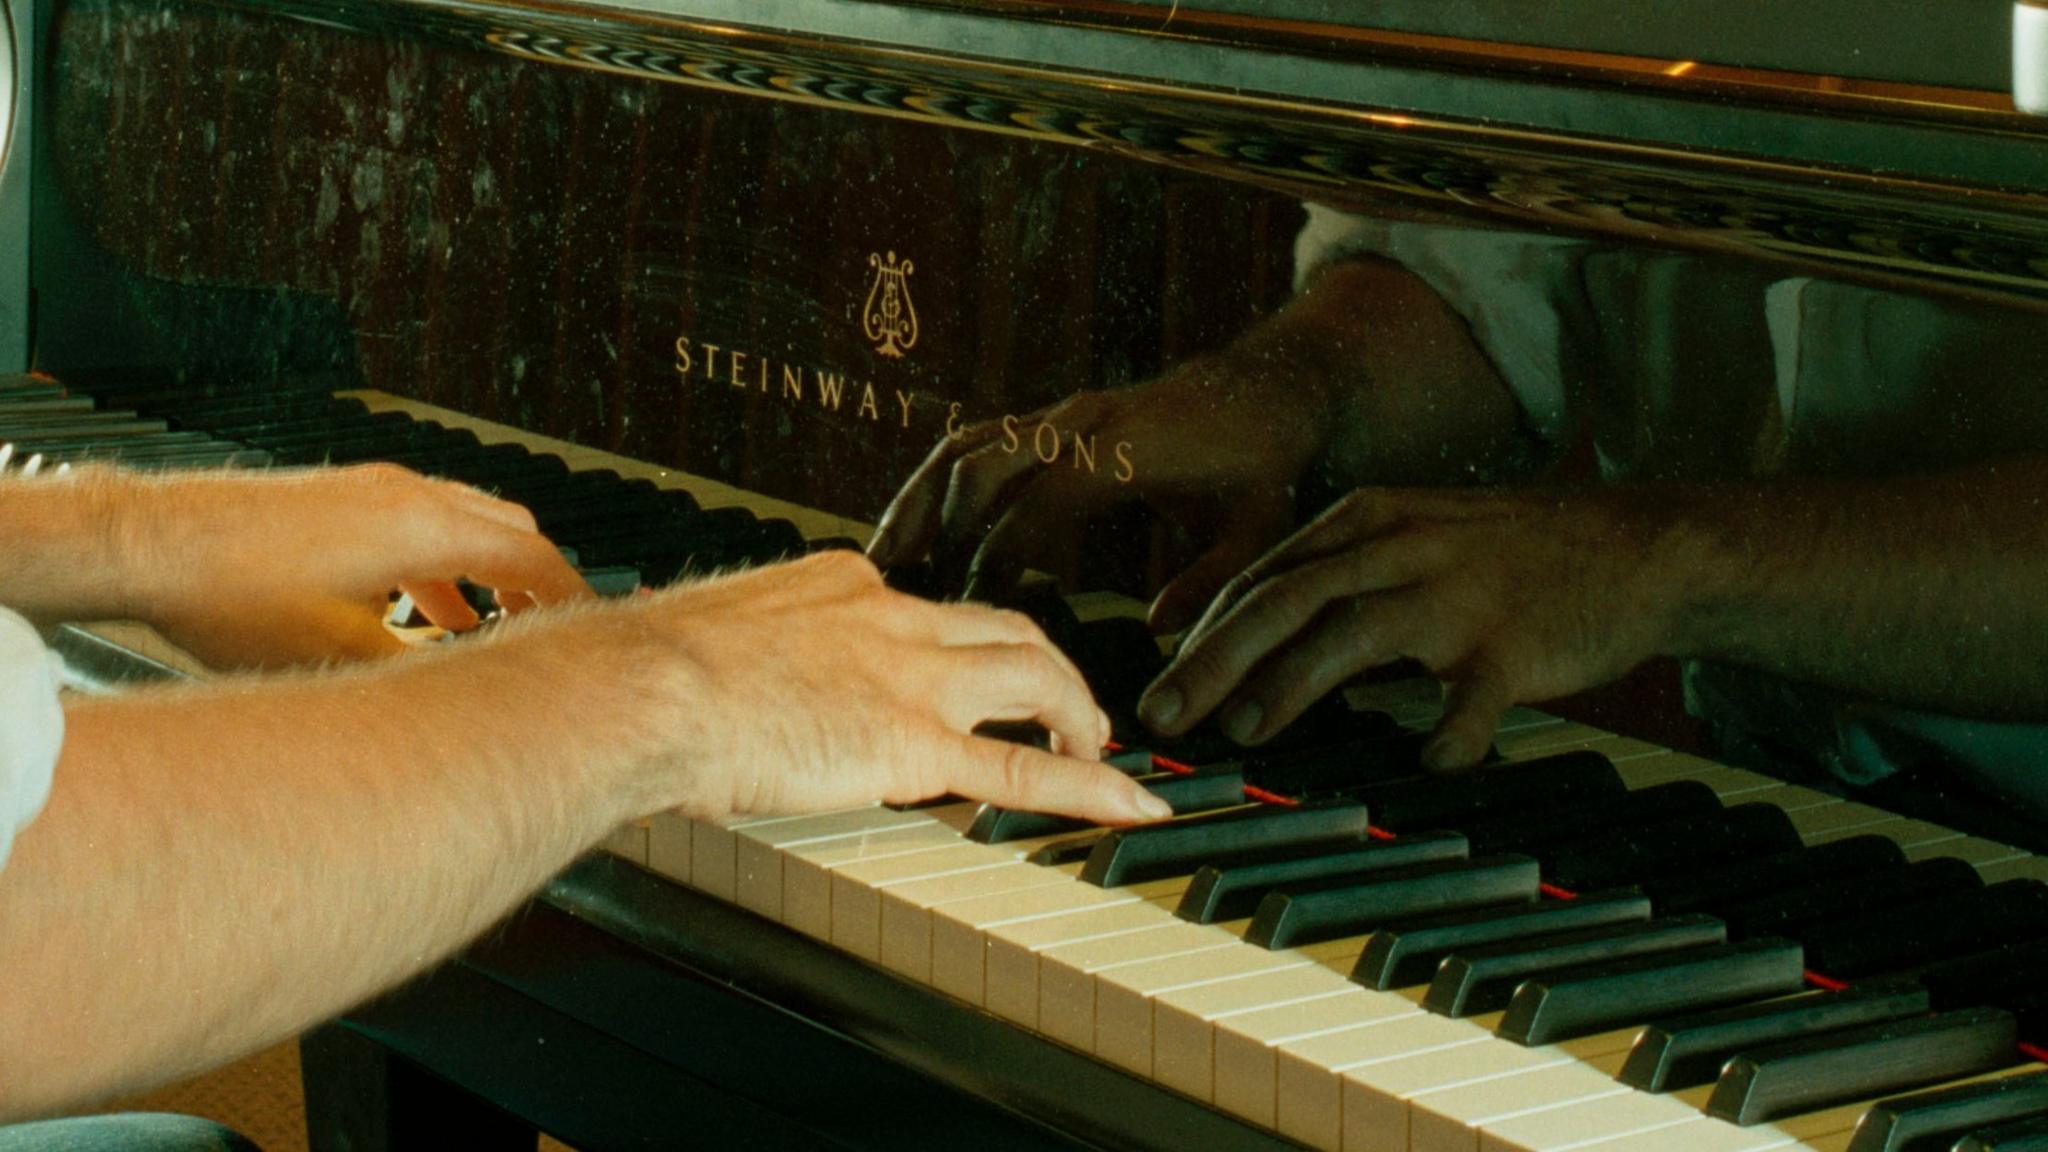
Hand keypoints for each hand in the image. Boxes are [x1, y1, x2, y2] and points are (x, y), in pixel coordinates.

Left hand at [112, 464, 590, 668]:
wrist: (152, 543)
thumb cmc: (231, 592)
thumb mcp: (340, 654)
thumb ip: (417, 673)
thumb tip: (465, 699)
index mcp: (422, 525)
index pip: (529, 554)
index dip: (569, 593)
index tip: (591, 622)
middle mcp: (406, 493)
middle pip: (508, 524)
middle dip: (535, 576)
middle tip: (550, 623)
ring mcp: (371, 488)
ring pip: (462, 520)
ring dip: (484, 568)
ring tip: (486, 623)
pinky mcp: (340, 496)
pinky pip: (418, 521)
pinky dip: (440, 560)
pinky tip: (415, 604)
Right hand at [630, 551, 1170, 824]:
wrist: (642, 687)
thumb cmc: (643, 674)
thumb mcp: (700, 641)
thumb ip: (735, 659)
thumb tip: (711, 688)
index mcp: (838, 586)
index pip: (924, 609)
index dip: (958, 643)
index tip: (963, 668)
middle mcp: (889, 618)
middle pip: (1003, 628)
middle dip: (1047, 665)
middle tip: (1067, 704)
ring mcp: (909, 678)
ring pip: (1034, 679)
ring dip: (1077, 711)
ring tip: (1098, 749)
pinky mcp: (914, 743)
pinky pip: (1024, 769)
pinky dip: (1089, 787)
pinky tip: (1129, 803)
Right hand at [866, 362, 1319, 630]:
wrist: (1270, 386)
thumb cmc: (1264, 460)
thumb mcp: (1257, 531)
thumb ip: (1212, 585)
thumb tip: (1162, 633)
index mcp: (1125, 448)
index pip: (1039, 500)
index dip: (1001, 553)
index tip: (975, 605)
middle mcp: (1082, 422)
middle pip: (980, 463)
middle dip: (936, 528)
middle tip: (906, 592)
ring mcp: (1062, 414)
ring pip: (966, 447)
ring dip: (921, 502)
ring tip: (884, 560)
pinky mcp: (1054, 419)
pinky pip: (978, 442)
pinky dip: (939, 485)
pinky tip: (917, 530)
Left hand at [1136, 486, 1688, 768]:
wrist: (1635, 548)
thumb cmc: (1508, 557)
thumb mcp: (1413, 539)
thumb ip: (1336, 577)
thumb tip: (1248, 640)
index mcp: (1371, 520)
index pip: (1265, 574)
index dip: (1204, 628)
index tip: (1157, 676)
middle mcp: (1405, 547)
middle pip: (1287, 599)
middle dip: (1214, 658)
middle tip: (1164, 712)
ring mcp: (1462, 594)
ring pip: (1355, 634)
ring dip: (1290, 686)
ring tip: (1242, 730)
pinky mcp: (1517, 644)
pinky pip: (1472, 701)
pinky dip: (1444, 735)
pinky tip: (1420, 765)